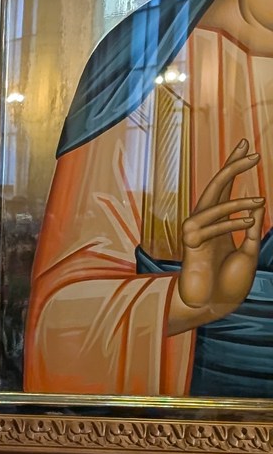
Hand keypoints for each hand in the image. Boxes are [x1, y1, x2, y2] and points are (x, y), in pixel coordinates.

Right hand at [171, 138, 264, 331]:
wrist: (212, 307)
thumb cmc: (227, 283)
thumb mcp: (246, 252)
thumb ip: (250, 230)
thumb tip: (257, 205)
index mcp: (218, 223)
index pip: (226, 189)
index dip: (234, 167)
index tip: (246, 147)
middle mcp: (203, 222)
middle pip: (215, 187)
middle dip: (232, 168)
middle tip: (249, 150)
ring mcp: (195, 232)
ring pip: (213, 205)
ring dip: (238, 202)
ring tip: (261, 201)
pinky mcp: (191, 244)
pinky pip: (212, 227)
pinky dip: (231, 223)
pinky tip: (249, 220)